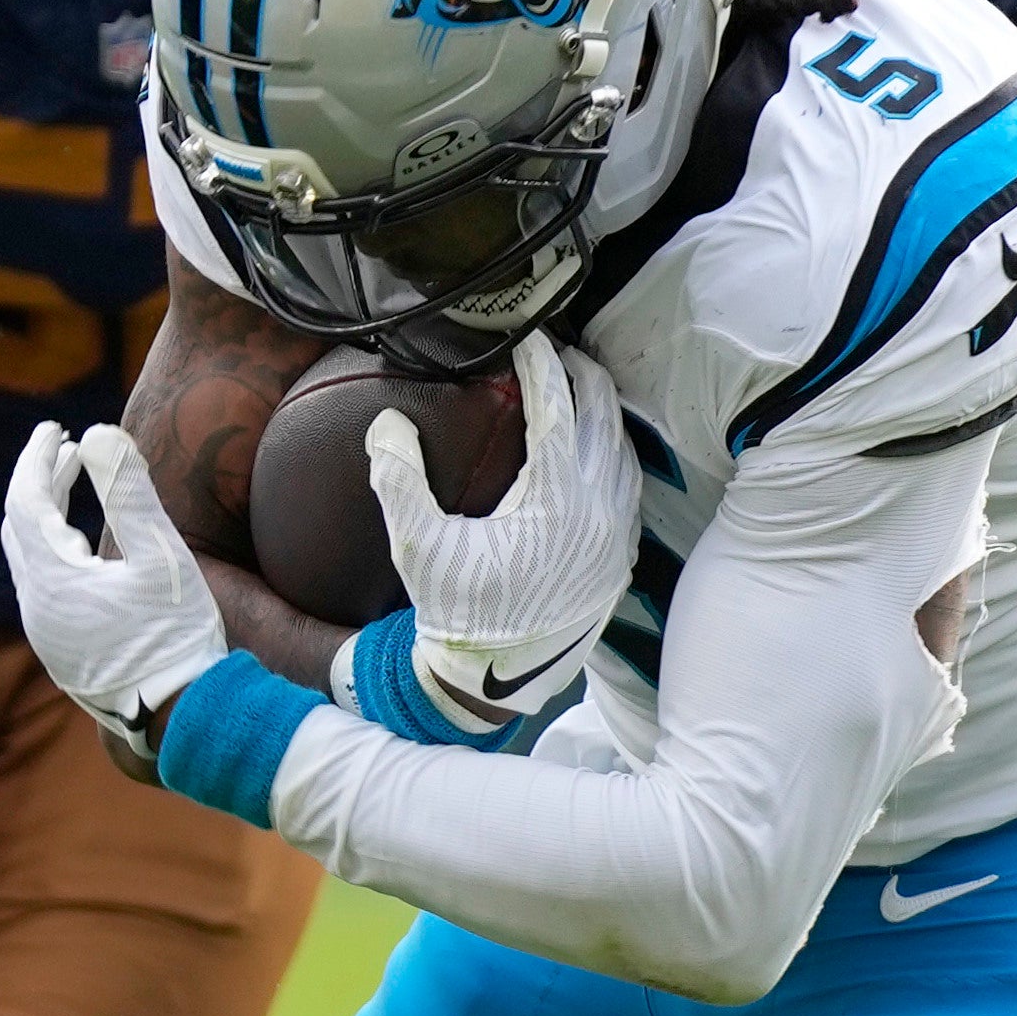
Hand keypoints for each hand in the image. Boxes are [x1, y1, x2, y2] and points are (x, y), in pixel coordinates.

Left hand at [2, 423, 228, 755]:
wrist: (185, 716)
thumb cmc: (177, 636)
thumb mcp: (161, 555)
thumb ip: (128, 491)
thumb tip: (98, 432)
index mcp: (51, 582)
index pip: (24, 501)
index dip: (36, 458)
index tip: (54, 427)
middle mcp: (36, 609)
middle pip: (20, 528)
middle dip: (40, 481)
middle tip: (66, 447)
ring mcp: (46, 635)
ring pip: (30, 558)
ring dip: (48, 516)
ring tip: (75, 481)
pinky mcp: (62, 652)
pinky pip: (43, 586)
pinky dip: (56, 550)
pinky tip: (85, 543)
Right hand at [365, 331, 636, 732]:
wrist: (500, 678)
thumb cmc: (458, 612)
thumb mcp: (419, 548)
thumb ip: (399, 481)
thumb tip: (387, 423)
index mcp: (554, 499)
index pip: (555, 407)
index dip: (541, 363)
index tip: (526, 337)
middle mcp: (596, 509)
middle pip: (602, 415)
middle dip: (581, 373)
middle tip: (555, 350)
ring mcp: (616, 533)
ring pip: (621, 449)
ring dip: (602, 412)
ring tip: (577, 388)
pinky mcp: (621, 555)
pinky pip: (630, 486)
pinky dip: (614, 454)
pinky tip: (595, 450)